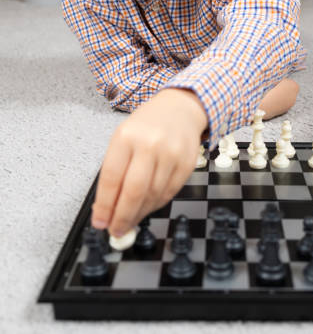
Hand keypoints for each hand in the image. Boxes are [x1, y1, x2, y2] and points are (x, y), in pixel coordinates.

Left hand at [90, 88, 207, 236]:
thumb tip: (107, 206)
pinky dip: (156, 205)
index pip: (112, 178)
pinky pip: (169, 193)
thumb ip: (115, 170)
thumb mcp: (123, 137)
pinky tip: (147, 207)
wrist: (180, 108)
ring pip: (152, 196)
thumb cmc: (147, 124)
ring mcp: (171, 154)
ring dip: (139, 213)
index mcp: (126, 136)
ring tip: (129, 220)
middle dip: (122, 217)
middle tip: (115, 230)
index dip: (105, 205)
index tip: (100, 221)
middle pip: (133, 191)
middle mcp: (149, 144)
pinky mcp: (187, 163)